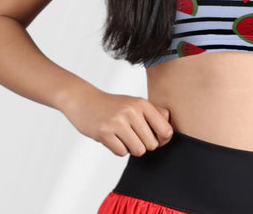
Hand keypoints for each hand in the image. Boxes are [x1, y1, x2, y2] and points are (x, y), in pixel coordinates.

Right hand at [59, 83, 173, 156]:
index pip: (166, 130)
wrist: (83, 100)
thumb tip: (169, 131)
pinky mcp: (105, 133)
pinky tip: (112, 138)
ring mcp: (117, 122)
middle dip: (143, 145)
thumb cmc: (112, 105)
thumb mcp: (134, 103)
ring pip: (138, 150)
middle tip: (132, 136)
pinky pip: (122, 152)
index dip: (162, 139)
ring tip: (122, 137)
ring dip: (131, 148)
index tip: (153, 138)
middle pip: (152, 144)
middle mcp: (131, 111)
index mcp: (142, 103)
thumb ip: (154, 114)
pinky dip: (118, 149)